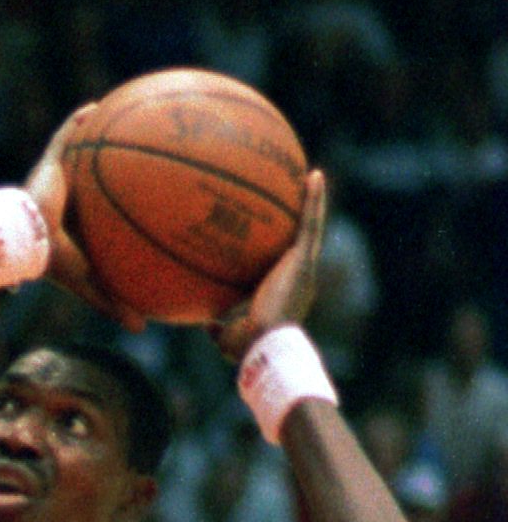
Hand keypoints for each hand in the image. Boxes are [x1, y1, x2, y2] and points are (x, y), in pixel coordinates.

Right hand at [26, 106, 144, 330]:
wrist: (26, 239)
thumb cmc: (54, 262)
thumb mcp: (91, 283)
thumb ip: (114, 302)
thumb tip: (141, 332)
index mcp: (75, 225)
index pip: (97, 215)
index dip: (112, 209)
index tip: (132, 204)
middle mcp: (66, 200)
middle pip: (90, 180)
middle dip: (104, 169)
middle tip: (133, 159)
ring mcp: (55, 180)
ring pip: (76, 156)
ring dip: (91, 139)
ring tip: (116, 119)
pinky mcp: (48, 164)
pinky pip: (63, 137)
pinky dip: (76, 123)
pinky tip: (94, 107)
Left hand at [209, 170, 326, 363]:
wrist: (264, 343)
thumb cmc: (247, 347)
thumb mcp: (229, 337)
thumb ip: (219, 330)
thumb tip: (207, 324)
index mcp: (283, 293)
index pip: (280, 268)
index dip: (279, 255)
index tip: (273, 241)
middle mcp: (299, 277)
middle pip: (299, 243)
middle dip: (298, 222)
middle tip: (297, 199)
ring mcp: (304, 267)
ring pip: (309, 227)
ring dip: (312, 201)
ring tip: (310, 176)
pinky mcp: (304, 260)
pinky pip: (310, 223)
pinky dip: (314, 199)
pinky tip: (314, 174)